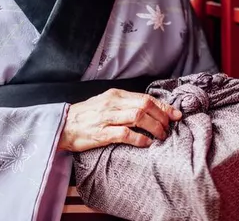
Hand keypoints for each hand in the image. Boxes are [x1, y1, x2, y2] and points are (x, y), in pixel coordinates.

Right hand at [57, 89, 181, 151]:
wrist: (62, 125)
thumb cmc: (86, 116)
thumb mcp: (105, 104)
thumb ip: (124, 104)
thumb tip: (148, 110)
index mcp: (115, 95)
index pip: (145, 98)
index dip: (163, 106)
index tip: (176, 114)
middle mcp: (112, 103)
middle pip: (145, 105)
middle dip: (162, 116)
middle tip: (170, 127)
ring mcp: (107, 117)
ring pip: (138, 117)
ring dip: (154, 127)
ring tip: (161, 136)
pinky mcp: (101, 133)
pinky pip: (125, 134)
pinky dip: (139, 138)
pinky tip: (147, 143)